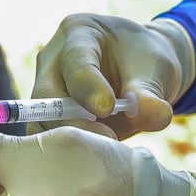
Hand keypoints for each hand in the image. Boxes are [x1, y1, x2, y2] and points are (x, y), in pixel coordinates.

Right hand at [31, 14, 195, 139]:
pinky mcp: (47, 120)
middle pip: (46, 97)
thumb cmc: (145, 63)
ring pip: (39, 123)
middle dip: (74, 123)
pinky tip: (91, 162)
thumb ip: (152, 92)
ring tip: (102, 155)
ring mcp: (44, 92)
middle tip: (108, 140)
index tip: (107, 109)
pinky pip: (47, 140)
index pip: (75, 62)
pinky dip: (66, 155)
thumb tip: (156, 117)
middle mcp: (52, 60)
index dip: (88, 88)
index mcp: (78, 33)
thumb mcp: (156, 69)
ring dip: (68, 143)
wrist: (140, 74)